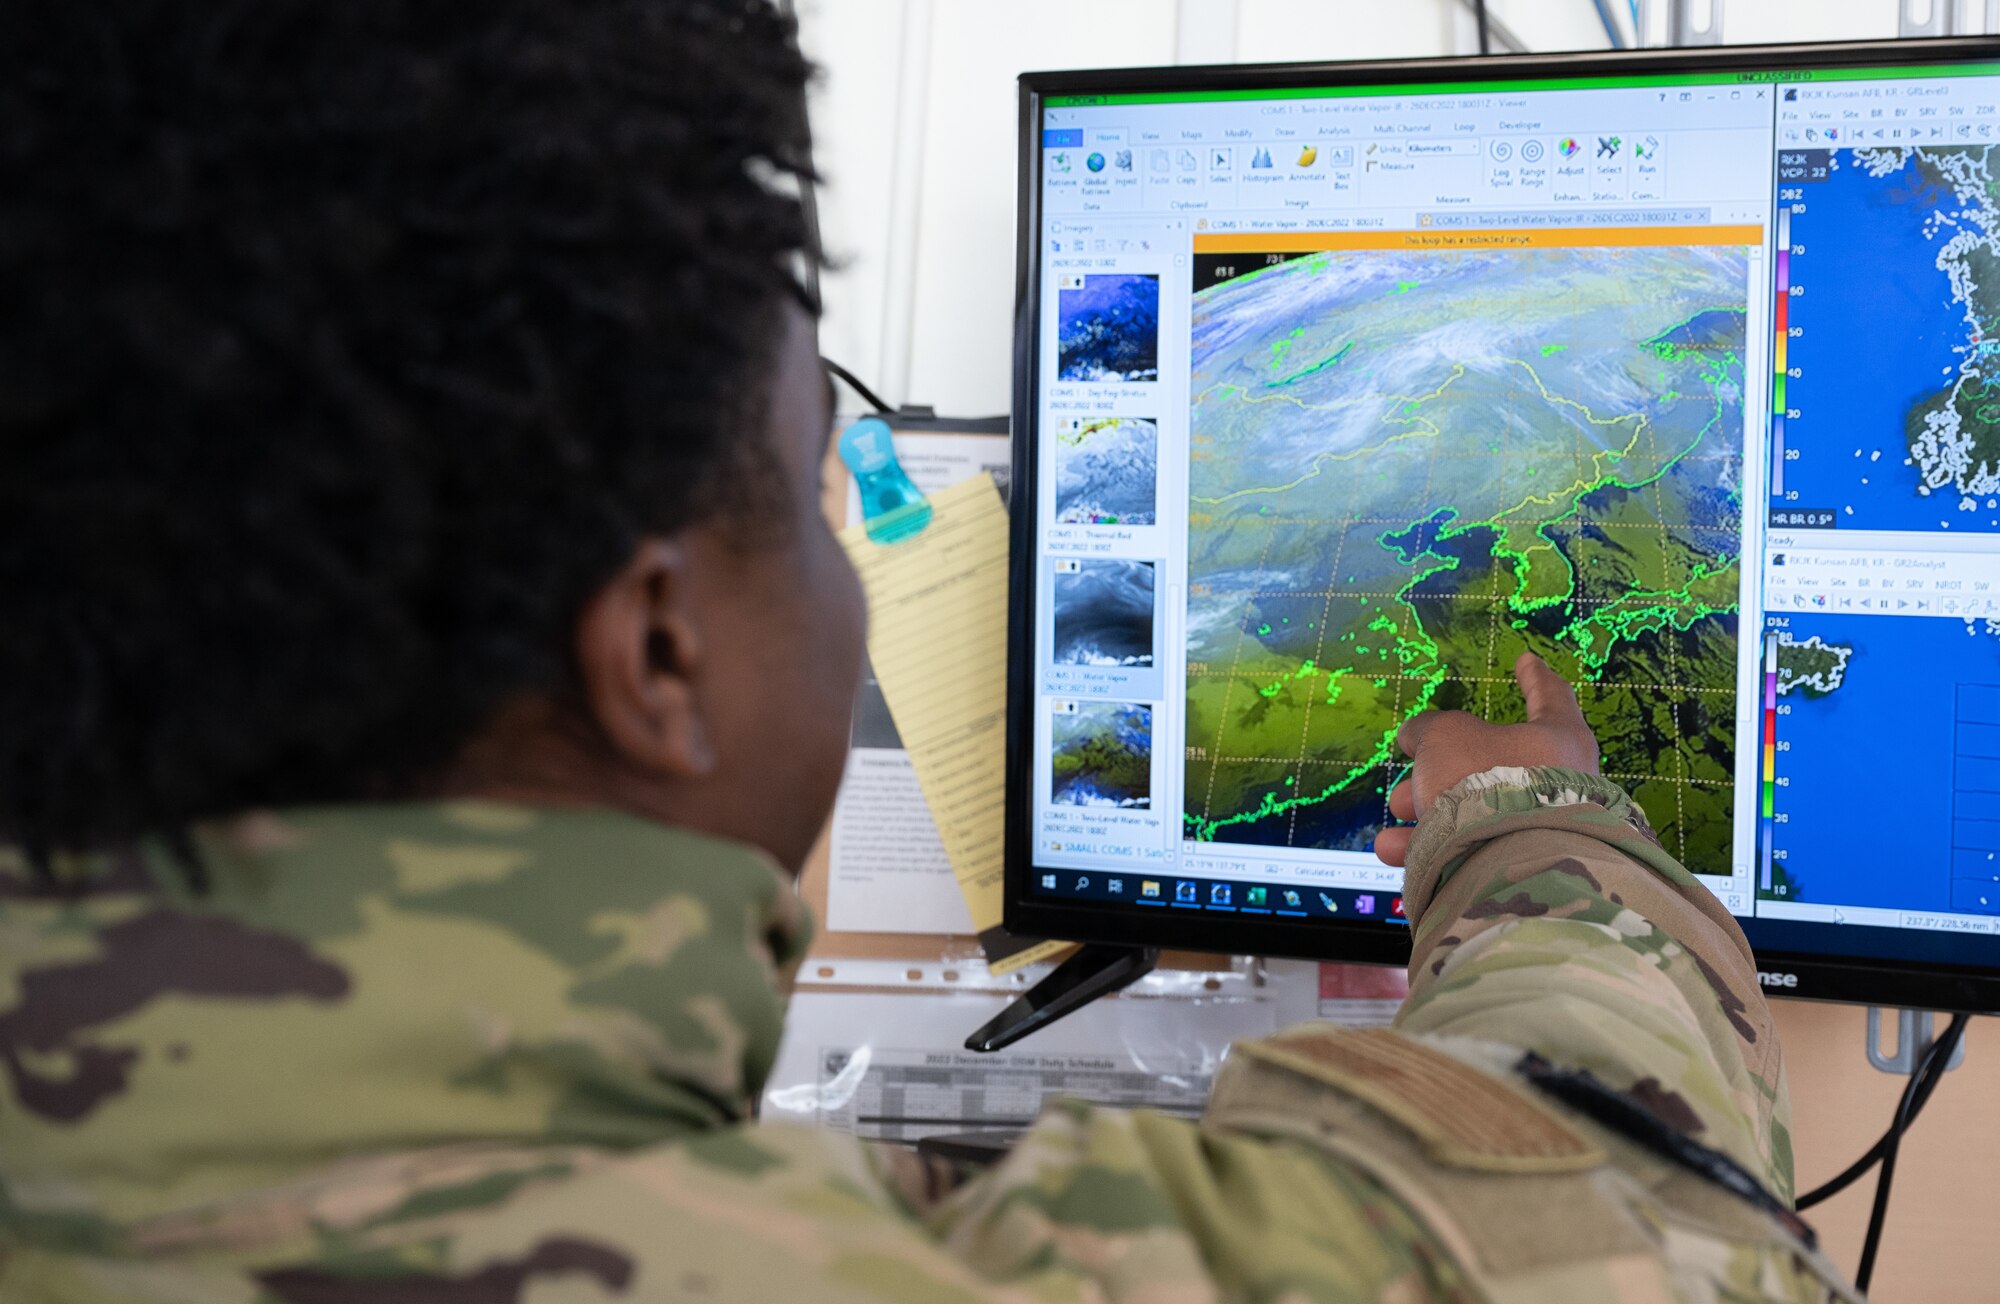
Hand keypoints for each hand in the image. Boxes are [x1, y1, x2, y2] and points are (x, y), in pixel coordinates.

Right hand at [1372, 653, 1598, 867]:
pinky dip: (1435, 846)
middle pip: (1498, 761)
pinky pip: (1475, 848)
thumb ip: (1430, 729)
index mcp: (1560, 738)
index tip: (1527, 660)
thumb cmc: (1486, 783)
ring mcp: (1545, 829)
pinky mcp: (1524, 867)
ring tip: (1398, 810)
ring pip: (1480, 809)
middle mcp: (1563, 782)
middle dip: (1446, 763)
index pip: (1550, 695)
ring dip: (1431, 808)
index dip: (1534, 676)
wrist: (1507, 868)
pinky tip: (1396, 849)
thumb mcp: (1446, 737)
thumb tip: (1418, 735)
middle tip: (1415, 764)